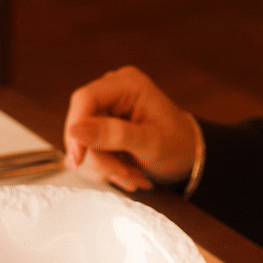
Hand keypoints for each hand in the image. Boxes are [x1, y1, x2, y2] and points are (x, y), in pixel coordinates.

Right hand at [63, 66, 196, 191]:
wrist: (188, 156)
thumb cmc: (177, 145)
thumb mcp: (151, 142)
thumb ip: (114, 134)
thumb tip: (74, 130)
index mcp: (126, 84)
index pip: (85, 99)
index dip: (76, 128)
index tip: (77, 159)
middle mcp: (111, 91)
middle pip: (80, 124)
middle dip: (96, 156)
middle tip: (122, 177)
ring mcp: (105, 109)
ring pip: (80, 141)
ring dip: (102, 166)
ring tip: (131, 178)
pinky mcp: (100, 126)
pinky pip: (87, 149)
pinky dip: (103, 167)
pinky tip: (125, 173)